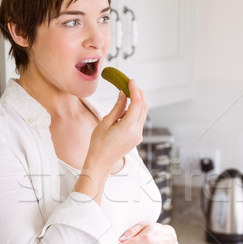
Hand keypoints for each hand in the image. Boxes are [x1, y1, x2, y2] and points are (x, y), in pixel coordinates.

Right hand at [73, 80, 147, 202]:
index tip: (130, 80)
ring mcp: (138, 135)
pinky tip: (125, 109)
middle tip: (130, 85)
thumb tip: (123, 94)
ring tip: (126, 95)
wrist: (100, 162)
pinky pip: (139, 121)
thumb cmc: (99, 144)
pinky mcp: (136, 138)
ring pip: (143, 113)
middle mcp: (137, 131)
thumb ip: (117, 107)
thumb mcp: (106, 122)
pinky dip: (135, 112)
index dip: (135, 90)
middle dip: (139, 94)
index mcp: (129, 127)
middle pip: (144, 107)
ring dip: (137, 102)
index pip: (137, 103)